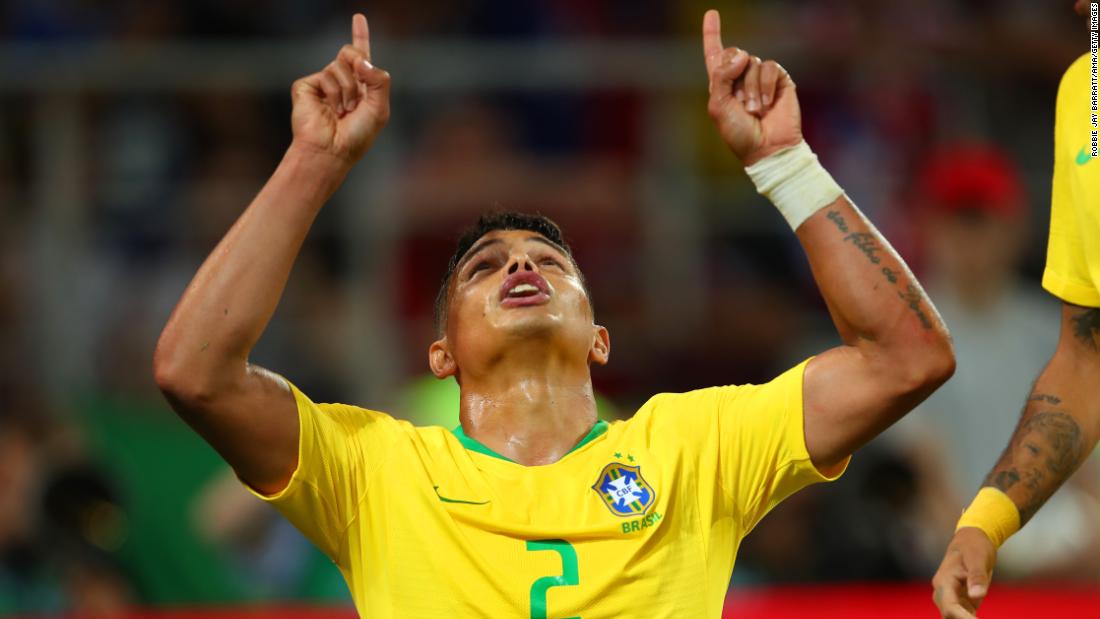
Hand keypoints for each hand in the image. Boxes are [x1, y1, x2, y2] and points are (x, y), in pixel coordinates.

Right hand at [290, 14, 390, 165]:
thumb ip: (379, 80)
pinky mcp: (306, 86)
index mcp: (360, 87)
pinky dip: (333, 93)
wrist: (331, 151)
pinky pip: (326, 76)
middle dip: (358, 64)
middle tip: (359, 89)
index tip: (358, 17)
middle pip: (351, 52)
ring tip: (344, 112)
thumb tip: (360, 59)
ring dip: (348, 90)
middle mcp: (341, 82)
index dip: (361, 36)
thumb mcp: (379, 108)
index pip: (362, 58)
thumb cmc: (356, 136)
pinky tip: (330, 111)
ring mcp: (322, 83)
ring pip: (340, 65)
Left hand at [702, 9, 800, 165]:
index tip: (711, 14)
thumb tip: (742, 55)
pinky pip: (768, 67)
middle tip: (740, 104)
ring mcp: (760, 78)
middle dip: (732, 74)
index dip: (712, 34)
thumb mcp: (719, 106)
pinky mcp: (779, 79)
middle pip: (732, 52)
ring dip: (750, 89)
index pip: (715, 53)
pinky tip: (767, 104)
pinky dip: (764, 86)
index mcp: (721, 84)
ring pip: (750, 62)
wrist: (767, 148)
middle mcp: (740, 77)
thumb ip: (722, 77)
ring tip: (755, 110)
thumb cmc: (739, 133)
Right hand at [931, 527, 996, 618]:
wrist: (970, 540)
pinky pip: (962, 617)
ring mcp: (951, 597)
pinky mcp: (960, 601)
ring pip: (953, 618)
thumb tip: (977, 595)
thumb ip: (977, 576)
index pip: (950, 607)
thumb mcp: (979, 558)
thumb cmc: (974, 546)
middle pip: (949, 616)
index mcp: (944, 581)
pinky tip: (979, 617)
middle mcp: (943, 592)